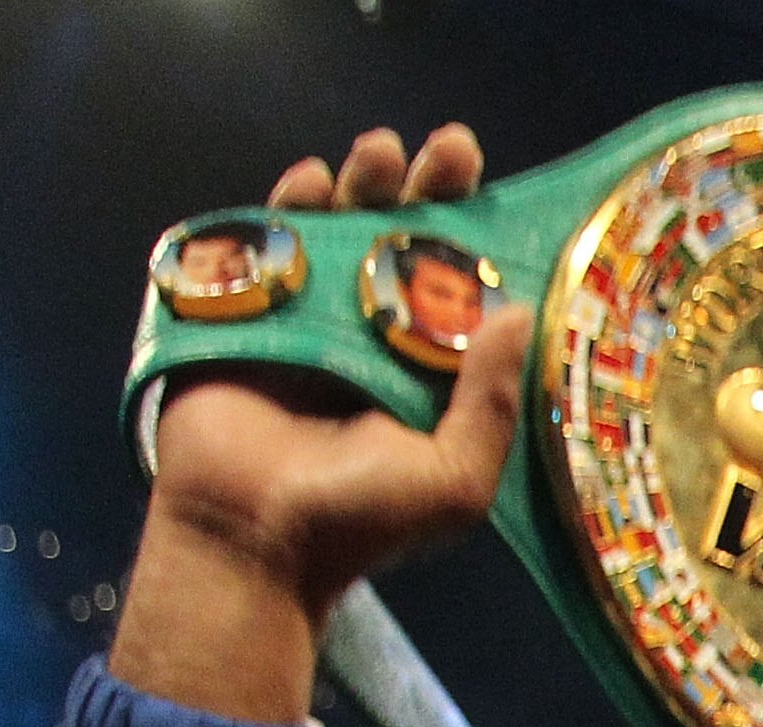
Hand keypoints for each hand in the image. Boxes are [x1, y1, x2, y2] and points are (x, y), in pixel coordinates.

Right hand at [112, 127, 527, 723]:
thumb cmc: (360, 523)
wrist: (253, 541)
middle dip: (422, 190)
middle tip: (445, 150)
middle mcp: (372, 340)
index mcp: (426, 372)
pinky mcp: (245, 318)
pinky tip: (309, 181)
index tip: (488, 183)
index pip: (457, 285)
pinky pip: (262, 250)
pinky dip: (282, 208)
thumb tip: (518, 313)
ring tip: (379, 152)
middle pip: (400, 243)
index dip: (473, 232)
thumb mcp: (453, 478)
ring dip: (357, 185)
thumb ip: (486, 402)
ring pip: (334, 233)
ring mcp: (306, 324)